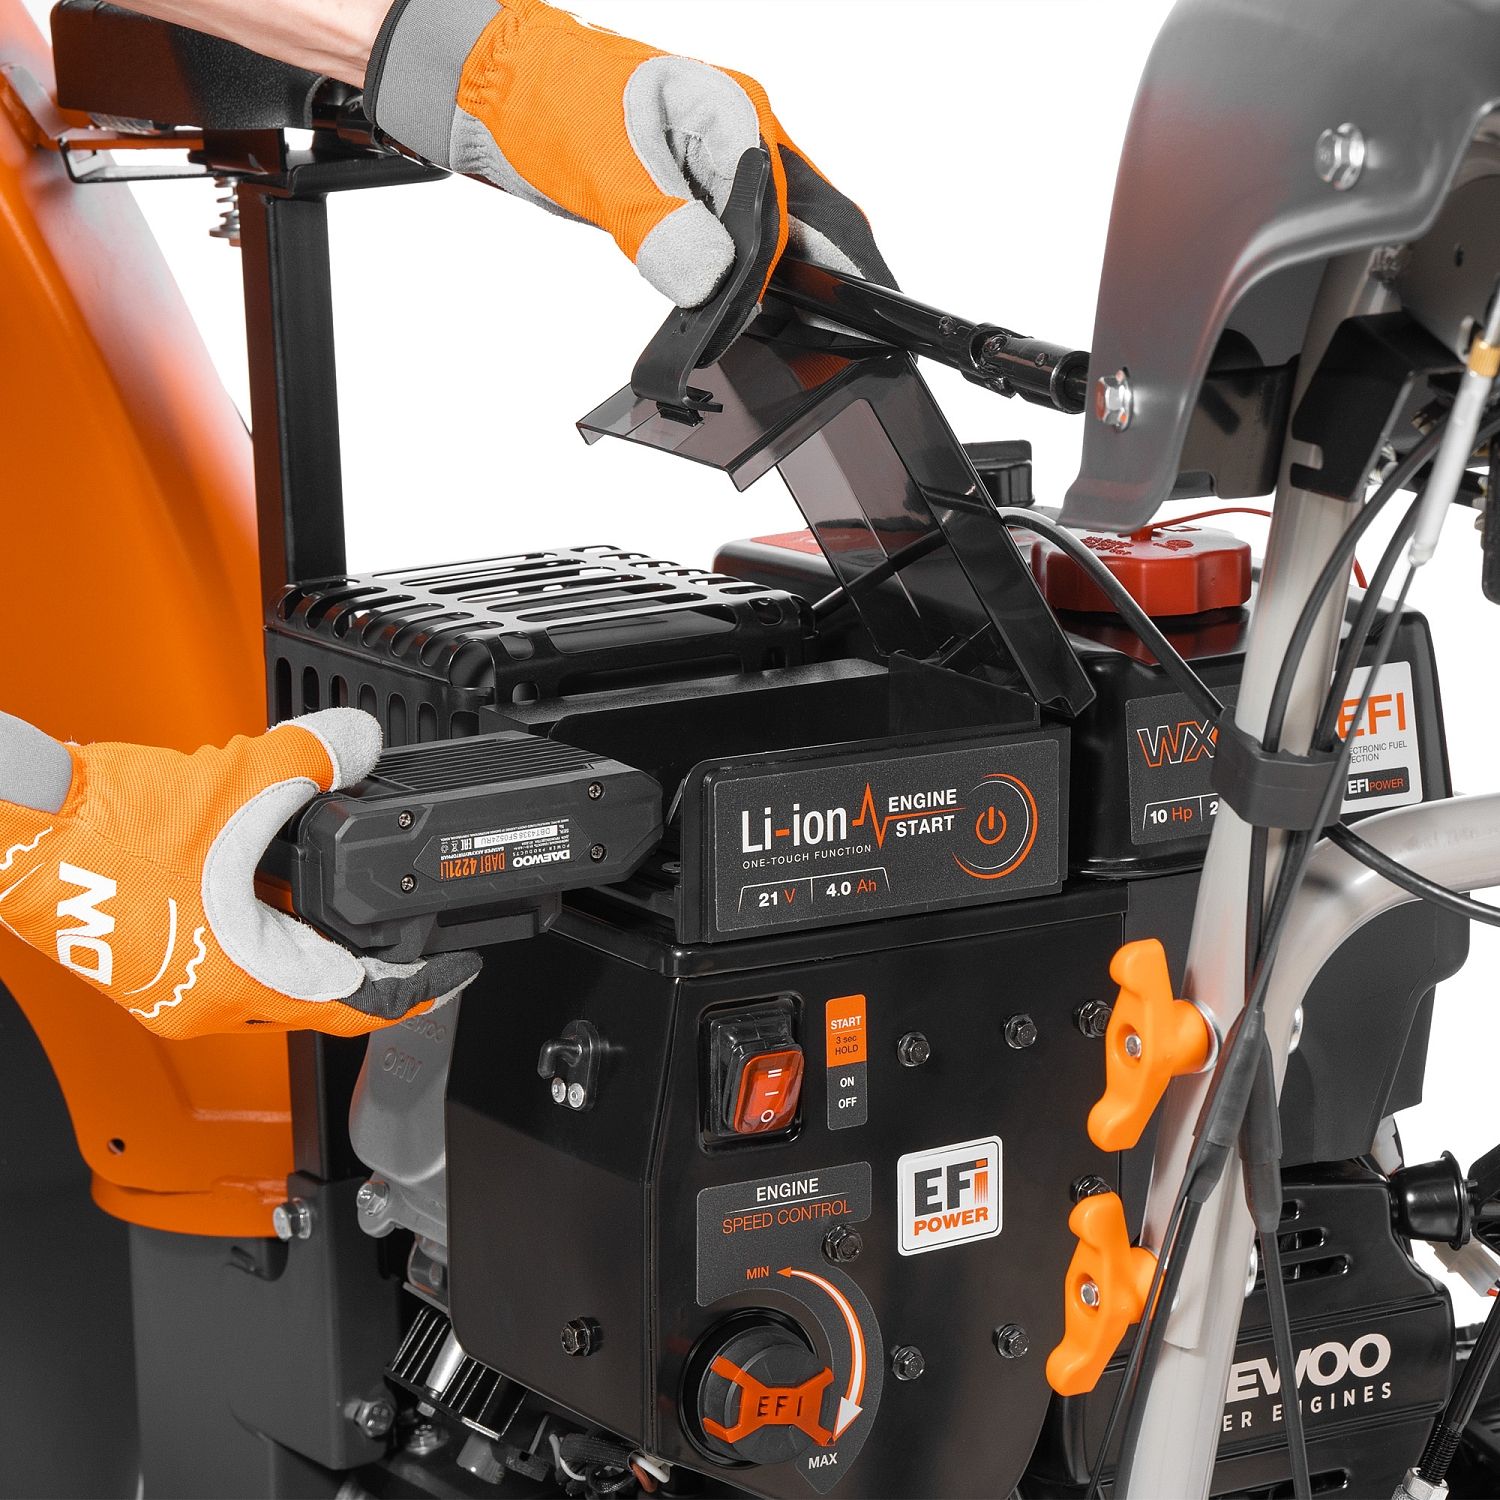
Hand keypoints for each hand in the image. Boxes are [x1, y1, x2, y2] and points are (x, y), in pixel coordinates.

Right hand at [0, 708, 478, 1038]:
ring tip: (335, 885)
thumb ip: (315, 759)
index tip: (449, 975)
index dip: (416, 988)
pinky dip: (261, 921)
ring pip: (271, 971)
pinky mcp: (146, 966)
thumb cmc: (100, 829)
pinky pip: (228, 954)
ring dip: (307, 929)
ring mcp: (172, 988)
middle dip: (362, 950)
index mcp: (240, 979)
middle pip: (318, 989)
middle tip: (399, 918)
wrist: (11, 826)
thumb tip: (360, 743)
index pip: (357, 1004)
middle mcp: (207, 1001)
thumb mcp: (239, 782)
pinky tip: (264, 875)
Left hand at [365, 0, 895, 312]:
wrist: (496, 97)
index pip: (780, 207)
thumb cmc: (542, 99)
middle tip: (845, 335)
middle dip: (829, 275)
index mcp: (729, 112)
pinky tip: (748, 318)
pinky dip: (749, 285)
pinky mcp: (698, 199)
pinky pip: (746, 247)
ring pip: (784, 236)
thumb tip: (711, 277)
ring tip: (809, 336)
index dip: (773, 271)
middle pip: (813, 217)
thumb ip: (658, 223)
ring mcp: (722, 170)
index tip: (753, 317)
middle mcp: (738, 138)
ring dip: (791, 285)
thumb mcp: (599, 164)